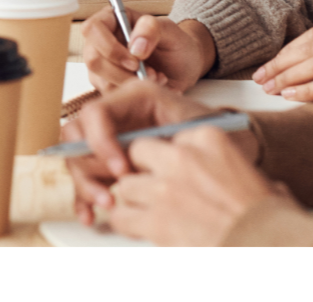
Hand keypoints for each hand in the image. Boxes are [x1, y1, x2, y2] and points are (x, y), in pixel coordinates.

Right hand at [61, 80, 244, 222]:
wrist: (234, 149)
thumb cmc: (219, 136)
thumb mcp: (197, 130)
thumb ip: (164, 140)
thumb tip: (131, 160)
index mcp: (134, 97)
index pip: (96, 113)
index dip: (101, 142)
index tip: (122, 170)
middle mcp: (118, 114)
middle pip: (78, 137)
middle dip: (88, 168)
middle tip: (109, 194)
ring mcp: (112, 139)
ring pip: (79, 160)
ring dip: (86, 186)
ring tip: (107, 206)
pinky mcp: (111, 162)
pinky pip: (87, 178)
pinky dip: (85, 198)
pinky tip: (91, 215)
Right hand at [79, 9, 215, 92]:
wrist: (184, 66)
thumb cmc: (175, 43)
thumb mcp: (170, 30)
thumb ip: (151, 29)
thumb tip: (134, 47)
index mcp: (111, 20)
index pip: (92, 29)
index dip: (109, 47)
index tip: (135, 61)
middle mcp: (100, 42)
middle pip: (93, 60)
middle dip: (123, 73)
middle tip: (151, 73)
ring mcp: (102, 65)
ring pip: (102, 81)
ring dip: (132, 85)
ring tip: (157, 78)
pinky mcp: (108, 85)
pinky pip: (112, 96)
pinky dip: (135, 95)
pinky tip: (152, 86)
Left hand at [99, 128, 284, 246]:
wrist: (272, 246)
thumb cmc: (271, 218)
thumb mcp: (253, 175)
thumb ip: (225, 166)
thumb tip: (224, 177)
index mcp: (208, 139)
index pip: (168, 138)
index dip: (166, 158)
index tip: (171, 171)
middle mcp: (182, 157)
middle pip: (138, 153)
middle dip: (141, 172)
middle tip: (152, 190)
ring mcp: (166, 187)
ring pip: (125, 186)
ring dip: (133, 201)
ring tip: (147, 214)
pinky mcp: (156, 219)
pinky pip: (122, 216)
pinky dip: (127, 224)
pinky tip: (140, 229)